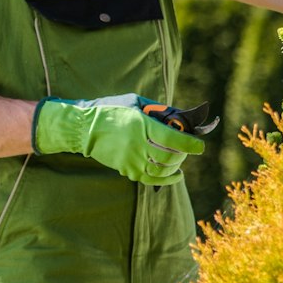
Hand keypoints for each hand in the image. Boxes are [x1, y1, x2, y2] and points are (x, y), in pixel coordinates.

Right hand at [32, 93, 205, 184]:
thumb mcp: (136, 102)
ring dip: (175, 167)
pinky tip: (176, 175)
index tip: (200, 146)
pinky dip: (166, 179)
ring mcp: (130, 160)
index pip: (173, 140)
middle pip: (170, 158)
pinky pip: (150, 180)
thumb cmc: (112, 110)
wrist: (82, 127)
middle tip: (187, 150)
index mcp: (141, 125)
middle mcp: (136, 144)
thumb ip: (159, 111)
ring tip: (179, 161)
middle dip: (183, 155)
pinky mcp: (125, 169)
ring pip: (161, 171)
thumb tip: (182, 118)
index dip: (191, 145)